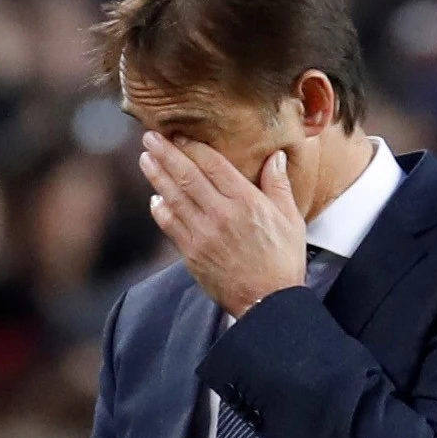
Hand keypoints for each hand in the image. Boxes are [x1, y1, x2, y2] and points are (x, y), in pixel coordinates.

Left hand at [139, 132, 304, 316]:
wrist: (268, 302)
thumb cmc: (283, 260)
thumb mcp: (290, 218)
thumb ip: (278, 185)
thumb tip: (276, 156)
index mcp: (246, 200)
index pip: (212, 164)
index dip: (192, 146)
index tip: (178, 135)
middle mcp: (221, 213)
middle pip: (186, 176)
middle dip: (166, 154)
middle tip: (149, 138)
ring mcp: (203, 234)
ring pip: (174, 198)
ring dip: (157, 176)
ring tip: (145, 159)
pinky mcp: (192, 254)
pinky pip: (170, 226)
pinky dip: (160, 210)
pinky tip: (155, 199)